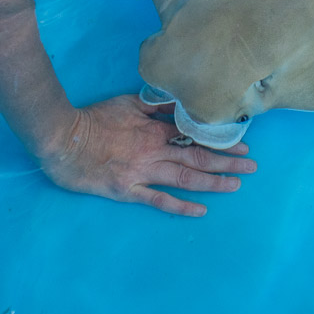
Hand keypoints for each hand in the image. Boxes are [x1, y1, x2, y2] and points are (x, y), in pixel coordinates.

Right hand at [38, 95, 256, 216]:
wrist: (61, 138)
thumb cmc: (93, 119)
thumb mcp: (128, 103)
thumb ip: (157, 106)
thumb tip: (182, 104)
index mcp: (155, 130)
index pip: (195, 137)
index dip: (220, 143)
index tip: (242, 145)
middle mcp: (154, 151)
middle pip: (197, 158)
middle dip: (227, 162)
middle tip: (252, 166)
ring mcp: (142, 172)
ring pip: (185, 179)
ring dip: (213, 183)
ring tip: (237, 185)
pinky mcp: (127, 190)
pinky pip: (158, 200)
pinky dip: (181, 206)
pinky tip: (201, 210)